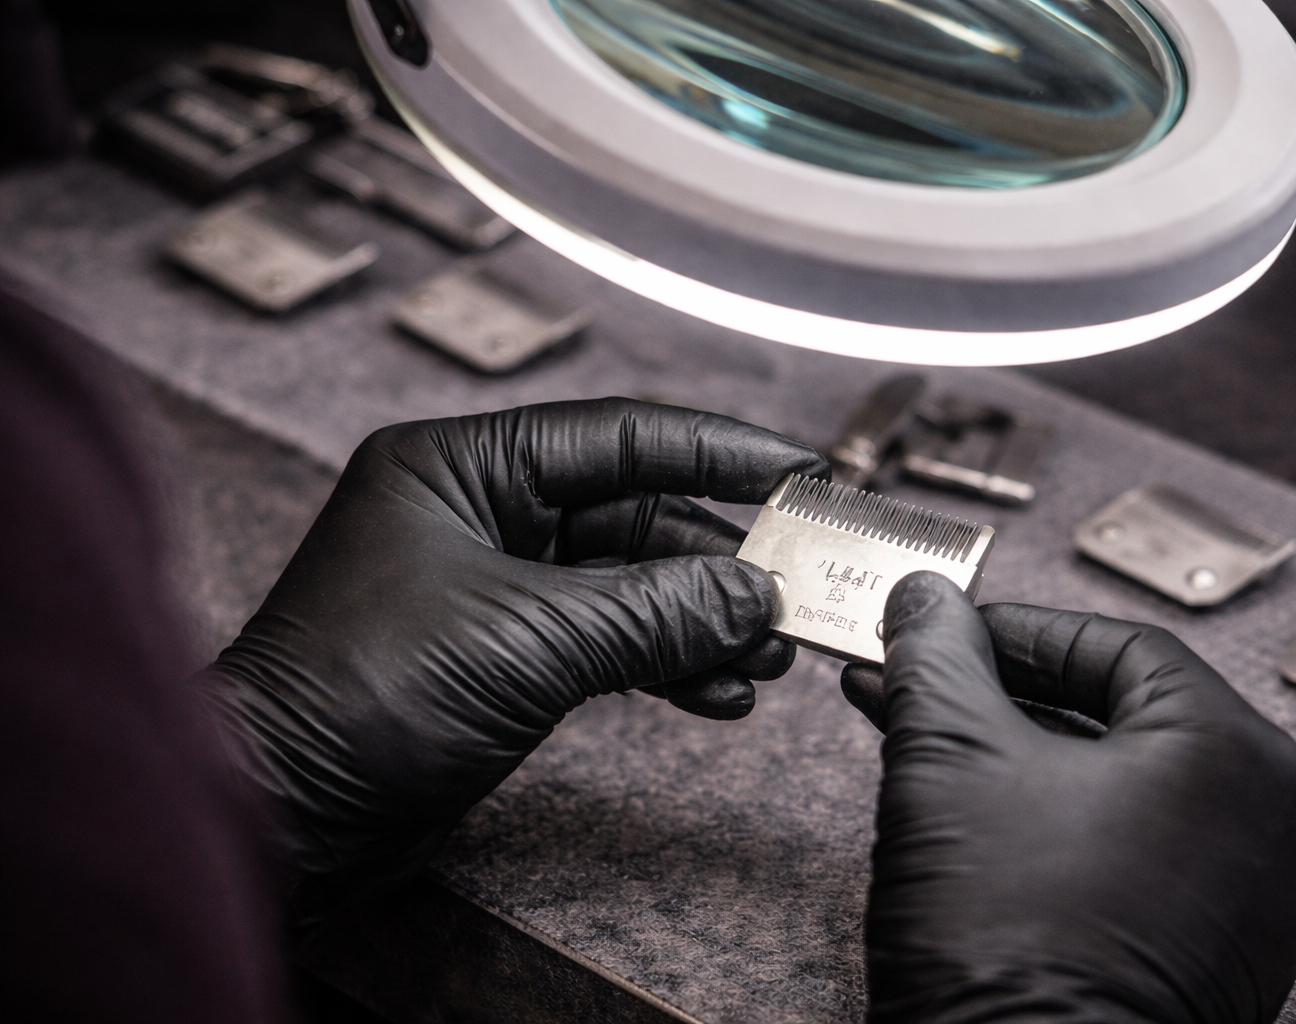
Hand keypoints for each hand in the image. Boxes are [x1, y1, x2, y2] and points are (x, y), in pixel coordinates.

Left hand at [191, 399, 825, 923]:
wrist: (284, 813)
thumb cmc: (368, 695)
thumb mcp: (530, 638)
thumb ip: (654, 610)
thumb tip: (754, 597)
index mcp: (462, 466)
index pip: (616, 437)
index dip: (717, 450)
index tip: (799, 468)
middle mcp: (478, 513)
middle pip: (632, 515)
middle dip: (716, 560)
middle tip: (794, 590)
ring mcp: (491, 587)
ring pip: (626, 586)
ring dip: (698, 621)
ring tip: (765, 657)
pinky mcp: (501, 656)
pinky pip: (605, 643)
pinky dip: (660, 666)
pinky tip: (716, 696)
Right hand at [841, 574, 1295, 1023]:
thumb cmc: (1004, 939)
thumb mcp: (949, 759)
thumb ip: (938, 657)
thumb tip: (926, 598)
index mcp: (1235, 754)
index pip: (1119, 647)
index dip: (1014, 631)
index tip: (941, 631)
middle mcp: (1276, 821)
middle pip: (1123, 716)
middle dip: (1003, 696)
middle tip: (921, 681)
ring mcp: (1260, 901)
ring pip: (1126, 789)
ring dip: (1021, 759)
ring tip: (925, 743)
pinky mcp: (1227, 961)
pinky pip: (1143, 855)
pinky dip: (1065, 826)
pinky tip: (981, 816)